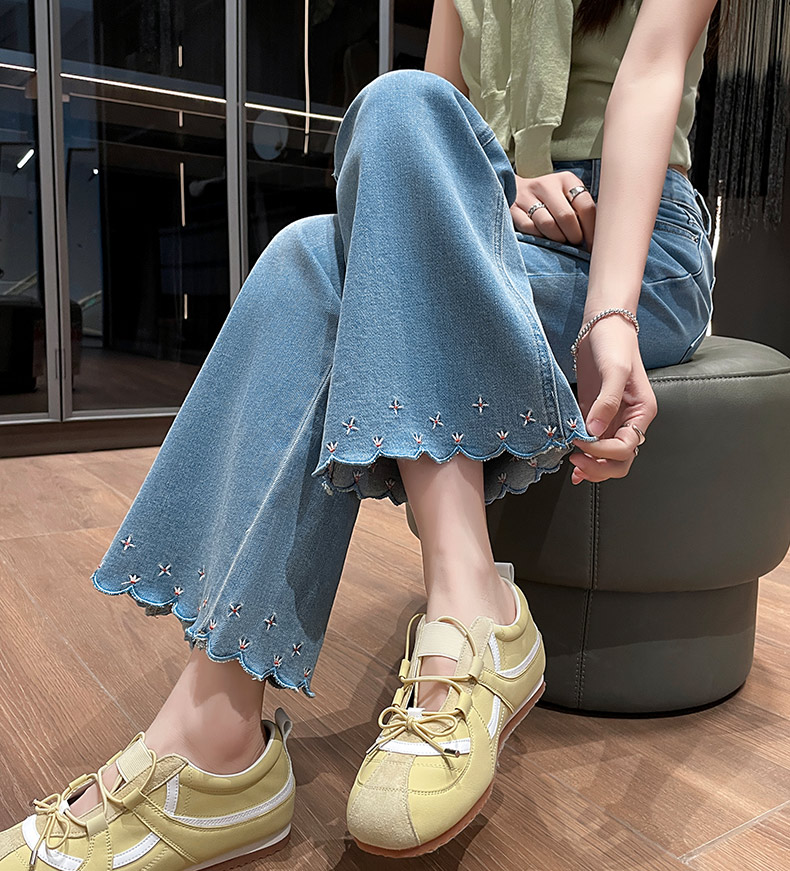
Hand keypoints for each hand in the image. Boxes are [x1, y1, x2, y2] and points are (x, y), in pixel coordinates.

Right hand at [510, 171, 595, 250]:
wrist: (516, 190)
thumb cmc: (551, 199)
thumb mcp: (568, 197)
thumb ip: (582, 212)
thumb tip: (597, 238)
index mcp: (566, 180)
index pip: (585, 206)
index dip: (592, 230)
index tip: (592, 245)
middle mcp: (547, 185)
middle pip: (566, 217)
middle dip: (574, 236)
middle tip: (574, 243)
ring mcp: (527, 196)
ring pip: (547, 225)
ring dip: (557, 239)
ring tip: (560, 242)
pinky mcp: (514, 209)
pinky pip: (530, 229)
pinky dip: (539, 237)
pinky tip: (543, 238)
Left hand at [569, 315, 657, 484]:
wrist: (602, 326)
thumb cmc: (614, 343)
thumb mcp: (614, 370)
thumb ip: (606, 402)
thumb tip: (595, 431)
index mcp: (642, 413)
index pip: (626, 447)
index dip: (602, 451)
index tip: (581, 441)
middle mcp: (629, 421)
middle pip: (620, 460)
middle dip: (599, 466)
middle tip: (576, 461)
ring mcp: (612, 420)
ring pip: (607, 457)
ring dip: (592, 466)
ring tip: (573, 465)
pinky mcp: (594, 416)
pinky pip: (594, 444)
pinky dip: (585, 457)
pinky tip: (572, 462)